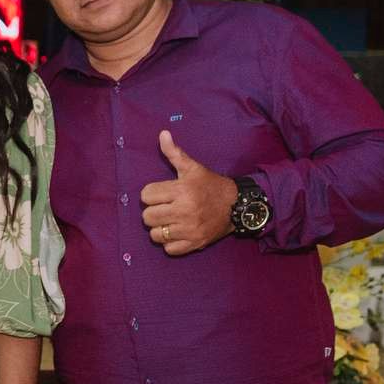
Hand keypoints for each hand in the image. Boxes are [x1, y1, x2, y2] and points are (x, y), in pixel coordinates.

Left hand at [140, 130, 237, 255]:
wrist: (237, 206)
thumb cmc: (210, 185)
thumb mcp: (193, 167)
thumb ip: (174, 152)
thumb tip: (162, 134)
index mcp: (182, 190)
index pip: (145, 195)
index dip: (151, 194)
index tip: (162, 193)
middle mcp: (184, 210)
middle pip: (147, 217)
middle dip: (153, 211)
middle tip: (165, 207)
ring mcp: (189, 229)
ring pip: (155, 235)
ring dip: (160, 228)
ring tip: (170, 221)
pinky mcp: (195, 243)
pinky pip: (169, 249)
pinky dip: (170, 243)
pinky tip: (177, 232)